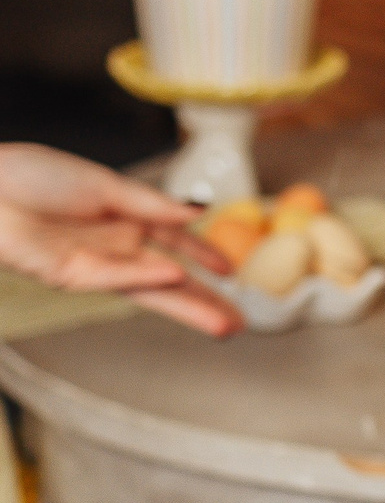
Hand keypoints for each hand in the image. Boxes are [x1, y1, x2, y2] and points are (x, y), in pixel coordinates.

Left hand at [0, 145, 239, 335]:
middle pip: (166, 280)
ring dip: (185, 306)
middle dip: (202, 302)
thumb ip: (150, 203)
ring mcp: (91, 265)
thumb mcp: (102, 183)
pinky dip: (141, 275)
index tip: (231, 270)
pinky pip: (110, 275)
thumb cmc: (29, 178)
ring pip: (147, 289)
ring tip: (220, 324)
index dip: (203, 255)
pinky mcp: (66, 273)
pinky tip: (172, 275)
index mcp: (121, 221)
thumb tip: (196, 211)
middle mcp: (111, 248)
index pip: (172, 242)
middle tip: (236, 324)